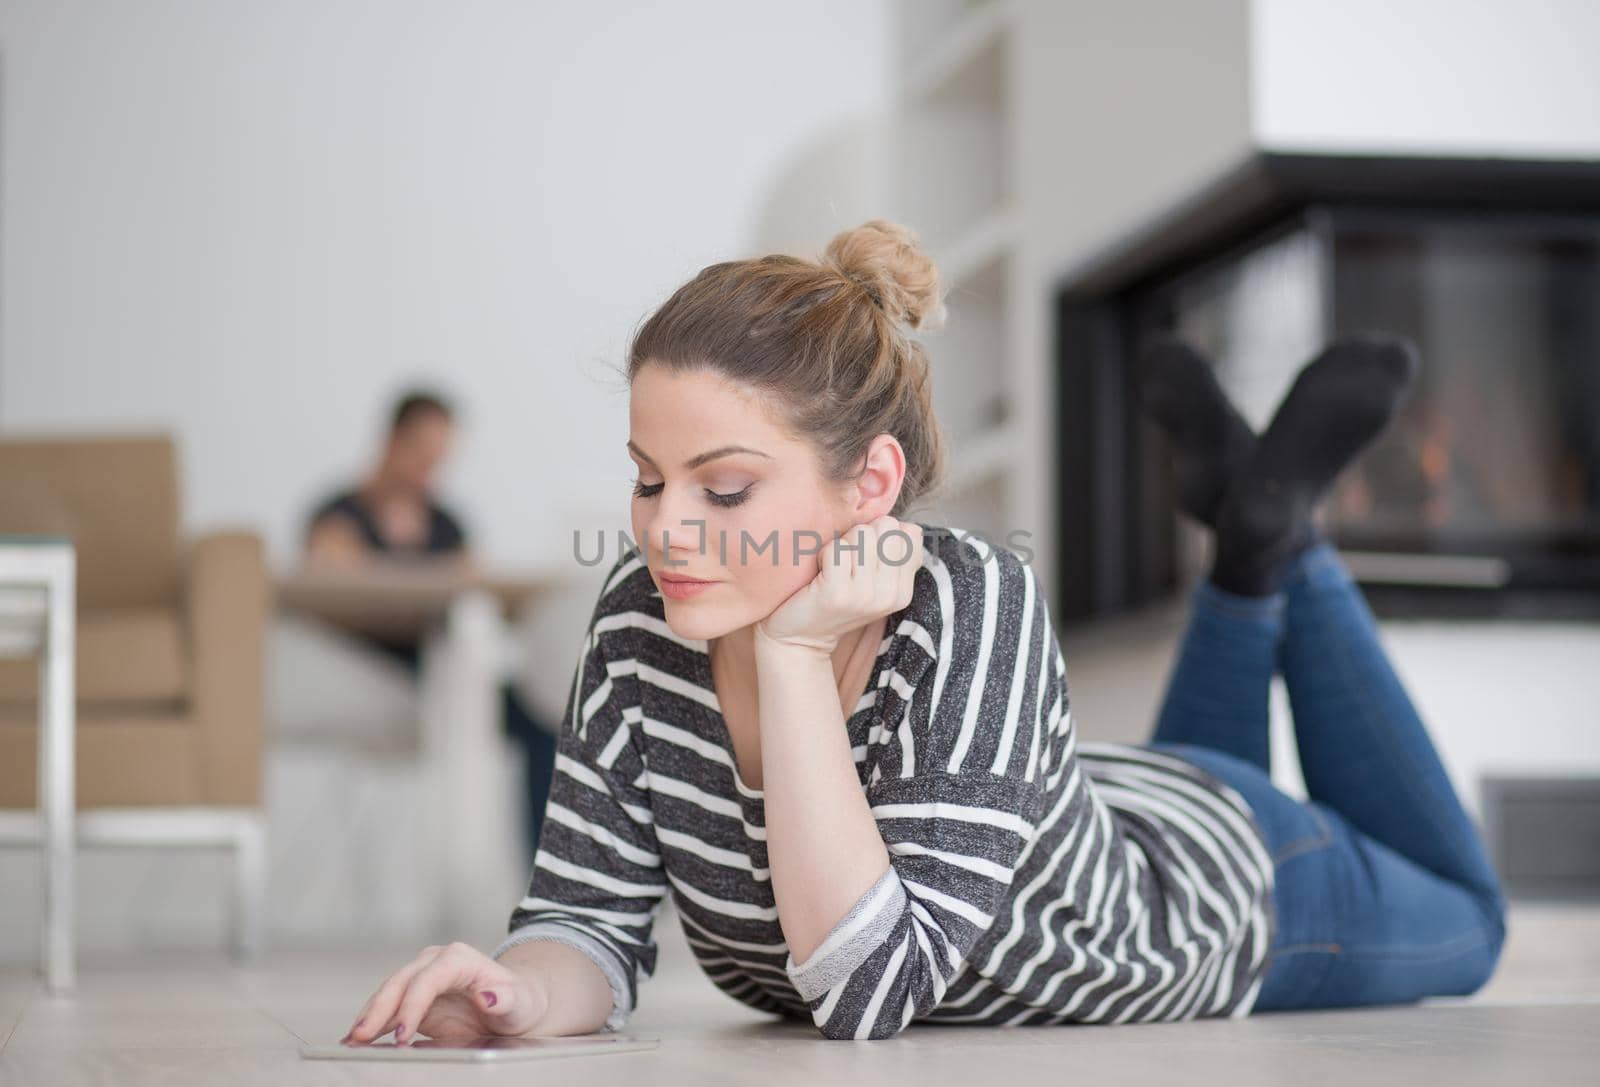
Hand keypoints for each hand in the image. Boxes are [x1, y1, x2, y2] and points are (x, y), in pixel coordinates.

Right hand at [343, 942, 547, 1044]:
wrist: (513, 1005)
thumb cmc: (519, 1002)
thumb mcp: (520, 1003)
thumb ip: (505, 998)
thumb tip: (489, 995)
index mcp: (460, 959)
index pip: (429, 979)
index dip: (413, 1004)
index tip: (402, 1033)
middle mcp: (435, 962)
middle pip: (401, 983)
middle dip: (379, 1009)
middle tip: (360, 1038)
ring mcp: (421, 977)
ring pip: (388, 993)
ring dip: (368, 1016)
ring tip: (350, 1042)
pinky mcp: (412, 997)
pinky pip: (388, 1008)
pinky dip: (371, 1023)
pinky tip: (355, 1040)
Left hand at [756, 515, 923, 654]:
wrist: (801, 639)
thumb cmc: (837, 600)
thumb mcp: (876, 583)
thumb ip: (896, 556)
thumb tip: (910, 526)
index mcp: (903, 592)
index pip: (909, 533)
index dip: (882, 534)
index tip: (867, 558)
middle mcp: (890, 594)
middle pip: (887, 526)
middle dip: (863, 535)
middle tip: (848, 561)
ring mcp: (865, 595)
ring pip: (862, 533)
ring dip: (843, 544)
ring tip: (834, 568)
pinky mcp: (837, 592)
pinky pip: (837, 548)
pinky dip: (825, 554)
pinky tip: (822, 573)